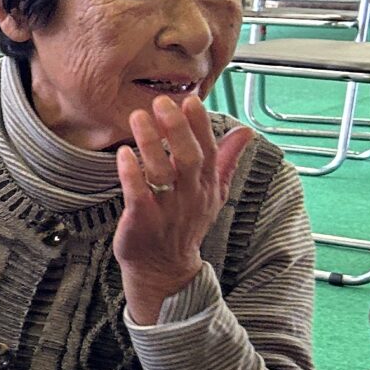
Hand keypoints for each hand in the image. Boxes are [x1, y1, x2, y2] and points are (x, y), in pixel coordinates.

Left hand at [113, 94, 249, 324]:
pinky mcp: (142, 222)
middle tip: (162, 102)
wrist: (164, 269)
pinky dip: (131, 174)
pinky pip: (138, 195)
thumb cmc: (184, 224)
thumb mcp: (212, 193)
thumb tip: (247, 131)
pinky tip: (122, 153)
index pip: (209, 151)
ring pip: (162, 173)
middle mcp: (191, 196)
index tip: (191, 99)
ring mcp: (167, 211)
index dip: (200, 125)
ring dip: (150, 143)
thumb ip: (226, 160)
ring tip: (138, 116)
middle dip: (177, 129)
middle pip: (189, 159)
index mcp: (207, 186)